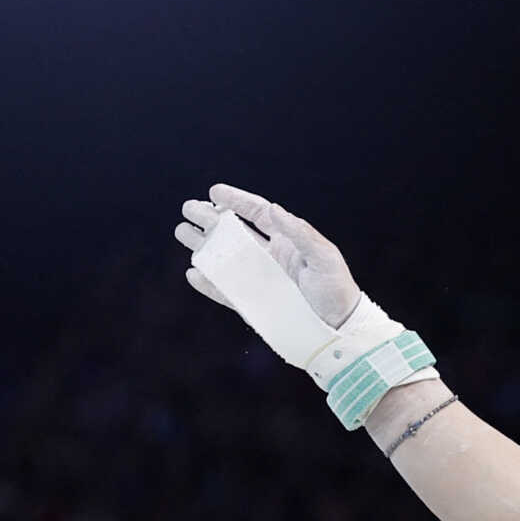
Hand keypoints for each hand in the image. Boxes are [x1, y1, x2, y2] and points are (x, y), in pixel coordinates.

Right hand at [172, 183, 362, 329]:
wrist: (338, 329)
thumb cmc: (336, 289)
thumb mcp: (324, 257)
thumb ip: (299, 233)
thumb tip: (273, 209)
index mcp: (288, 241)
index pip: (257, 213)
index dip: (236, 201)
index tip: (214, 191)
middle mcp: (270, 256)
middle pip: (234, 232)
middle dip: (210, 218)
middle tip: (188, 207)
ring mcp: (259, 279)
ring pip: (224, 258)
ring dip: (203, 245)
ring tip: (181, 232)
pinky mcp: (253, 303)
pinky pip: (225, 290)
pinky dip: (208, 283)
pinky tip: (193, 273)